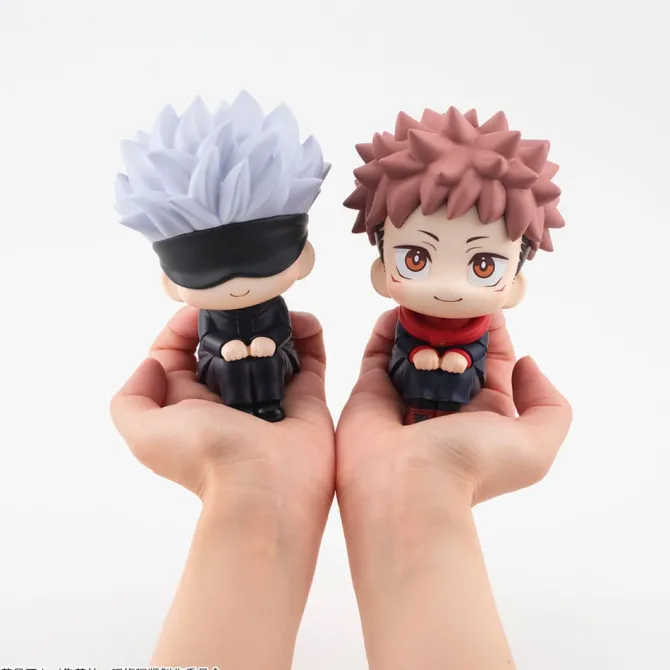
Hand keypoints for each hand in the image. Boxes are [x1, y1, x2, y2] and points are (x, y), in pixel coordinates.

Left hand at [110, 307, 333, 539]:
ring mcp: (270, 394)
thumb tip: (152, 364)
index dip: (185, 326)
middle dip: (233, 317)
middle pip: (227, 342)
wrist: (266, 488)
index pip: (180, 352)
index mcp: (189, 402)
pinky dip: (308, 333)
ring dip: (272, 321)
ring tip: (276, 308)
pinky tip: (303, 321)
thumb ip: (132, 398)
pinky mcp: (307, 395)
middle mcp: (229, 396)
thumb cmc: (206, 458)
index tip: (201, 308)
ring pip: (269, 345)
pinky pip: (309, 356)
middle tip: (244, 302)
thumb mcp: (145, 434)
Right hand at [337, 308, 571, 508]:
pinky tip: (399, 309)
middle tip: (453, 292)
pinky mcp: (370, 391)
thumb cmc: (471, 463)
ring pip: (416, 348)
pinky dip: (387, 329)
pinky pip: (379, 353)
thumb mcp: (536, 444)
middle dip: (457, 322)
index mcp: (485, 413)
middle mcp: (446, 403)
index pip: (494, 360)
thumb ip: (548, 405)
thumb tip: (524, 364)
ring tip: (425, 295)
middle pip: (454, 350)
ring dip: (422, 322)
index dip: (493, 331)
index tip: (487, 301)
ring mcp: (405, 396)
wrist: (405, 486)